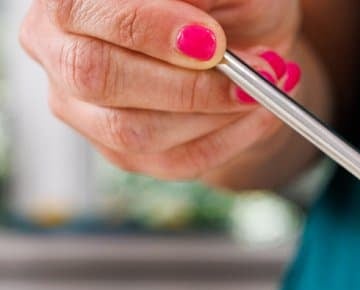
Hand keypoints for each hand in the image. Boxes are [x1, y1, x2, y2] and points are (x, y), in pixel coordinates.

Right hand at [20, 0, 303, 180]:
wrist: (243, 40)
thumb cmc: (223, 4)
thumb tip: (199, 25)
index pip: (84, 10)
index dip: (150, 29)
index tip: (212, 42)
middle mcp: (57, 49)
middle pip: (97, 77)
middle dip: (186, 85)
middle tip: (249, 80)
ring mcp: (81, 107)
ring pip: (134, 131)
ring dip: (212, 117)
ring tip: (260, 94)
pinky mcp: (118, 151)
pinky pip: (171, 161)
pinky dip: (227, 141)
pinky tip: (257, 116)